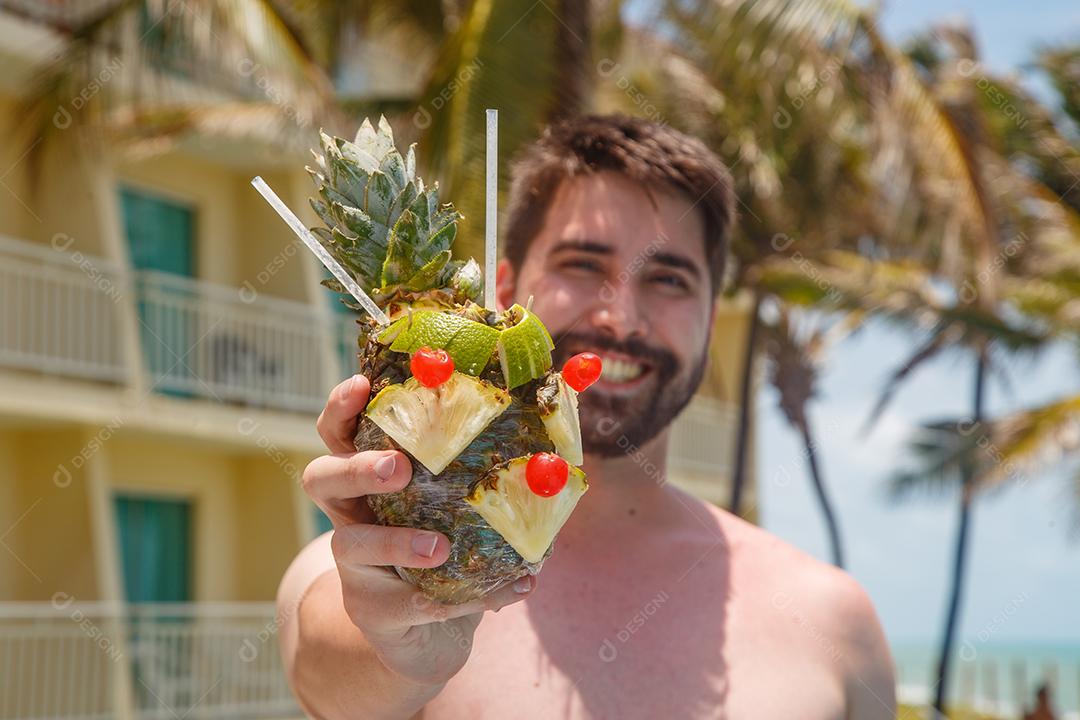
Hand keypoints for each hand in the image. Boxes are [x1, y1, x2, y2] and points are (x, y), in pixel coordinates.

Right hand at [302, 374, 534, 685]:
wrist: (428, 635)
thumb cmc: (450, 549)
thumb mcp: (460, 504)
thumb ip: (486, 471)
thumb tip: (556, 443)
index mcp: (370, 477)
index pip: (338, 433)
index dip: (342, 408)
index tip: (362, 385)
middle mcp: (351, 515)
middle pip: (322, 478)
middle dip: (357, 468)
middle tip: (398, 467)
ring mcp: (355, 566)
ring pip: (350, 545)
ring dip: (395, 543)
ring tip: (439, 548)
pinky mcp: (374, 611)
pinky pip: (410, 602)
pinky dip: (464, 598)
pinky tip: (511, 591)